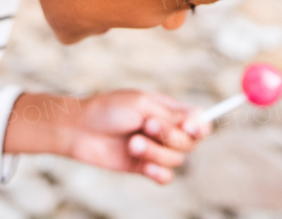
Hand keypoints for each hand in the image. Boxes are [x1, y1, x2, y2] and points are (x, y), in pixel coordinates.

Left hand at [5, 90, 211, 183]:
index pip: (199, 120)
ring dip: (156, 152)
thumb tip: (200, 120)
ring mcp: (155, 149)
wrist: (80, 129)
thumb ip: (172, 116)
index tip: (191, 127)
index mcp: (168, 109)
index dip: (201, 126)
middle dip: (171, 136)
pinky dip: (159, 173)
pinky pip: (165, 177)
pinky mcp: (144, 167)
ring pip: (176, 160)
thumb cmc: (109, 110)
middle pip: (190, 142)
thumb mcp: (143, 105)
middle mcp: (166, 130)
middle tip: (148, 126)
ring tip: (133, 143)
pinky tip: (145, 167)